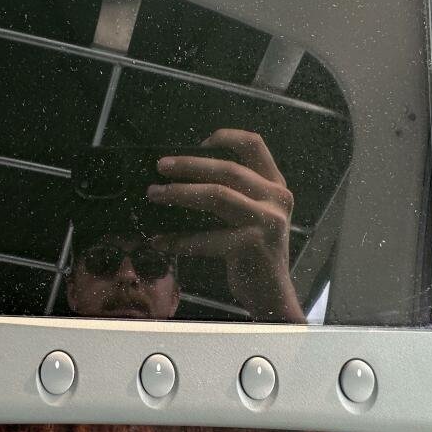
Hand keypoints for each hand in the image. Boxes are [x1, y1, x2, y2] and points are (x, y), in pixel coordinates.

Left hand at [147, 129, 304, 323]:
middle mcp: (276, 199)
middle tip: (161, 166)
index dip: (226, 137)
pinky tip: (161, 242)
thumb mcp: (254, 214)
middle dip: (189, 165)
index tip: (198, 143)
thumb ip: (235, 192)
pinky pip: (206, 237)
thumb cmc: (253, 252)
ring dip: (180, 193)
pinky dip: (179, 240)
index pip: (255, 145)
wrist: (271, 294)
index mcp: (275, 186)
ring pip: (216, 196)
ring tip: (155, 194)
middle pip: (228, 169)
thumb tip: (183, 174)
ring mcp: (266, 222)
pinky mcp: (251, 246)